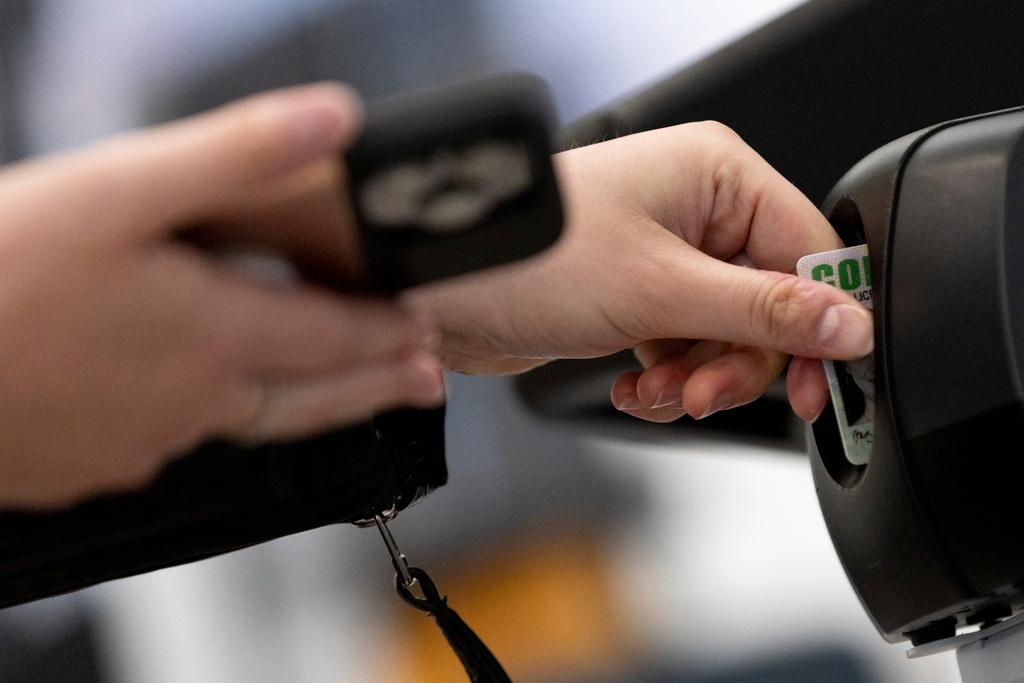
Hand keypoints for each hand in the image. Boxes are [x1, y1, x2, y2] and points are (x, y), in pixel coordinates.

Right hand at [0, 84, 442, 507]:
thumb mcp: (120, 188)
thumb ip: (238, 154)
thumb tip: (339, 119)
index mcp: (212, 335)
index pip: (331, 338)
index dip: (386, 334)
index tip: (427, 334)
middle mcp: (192, 403)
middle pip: (311, 401)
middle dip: (375, 387)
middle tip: (424, 385)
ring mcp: (140, 446)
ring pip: (244, 425)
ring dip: (299, 405)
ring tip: (327, 393)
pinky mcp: (88, 468)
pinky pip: (171, 446)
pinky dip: (208, 422)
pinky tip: (195, 407)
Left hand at [404, 122, 871, 422]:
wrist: (438, 286)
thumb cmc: (533, 257)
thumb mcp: (660, 289)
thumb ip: (761, 311)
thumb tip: (846, 324)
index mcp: (716, 175)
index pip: (807, 252)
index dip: (817, 325)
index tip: (814, 383)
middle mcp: (695, 208)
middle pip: (767, 304)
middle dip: (735, 362)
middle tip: (703, 393)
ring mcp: (664, 253)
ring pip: (723, 335)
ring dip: (694, 376)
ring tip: (654, 389)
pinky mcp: (635, 292)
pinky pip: (682, 345)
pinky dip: (665, 376)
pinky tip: (632, 386)